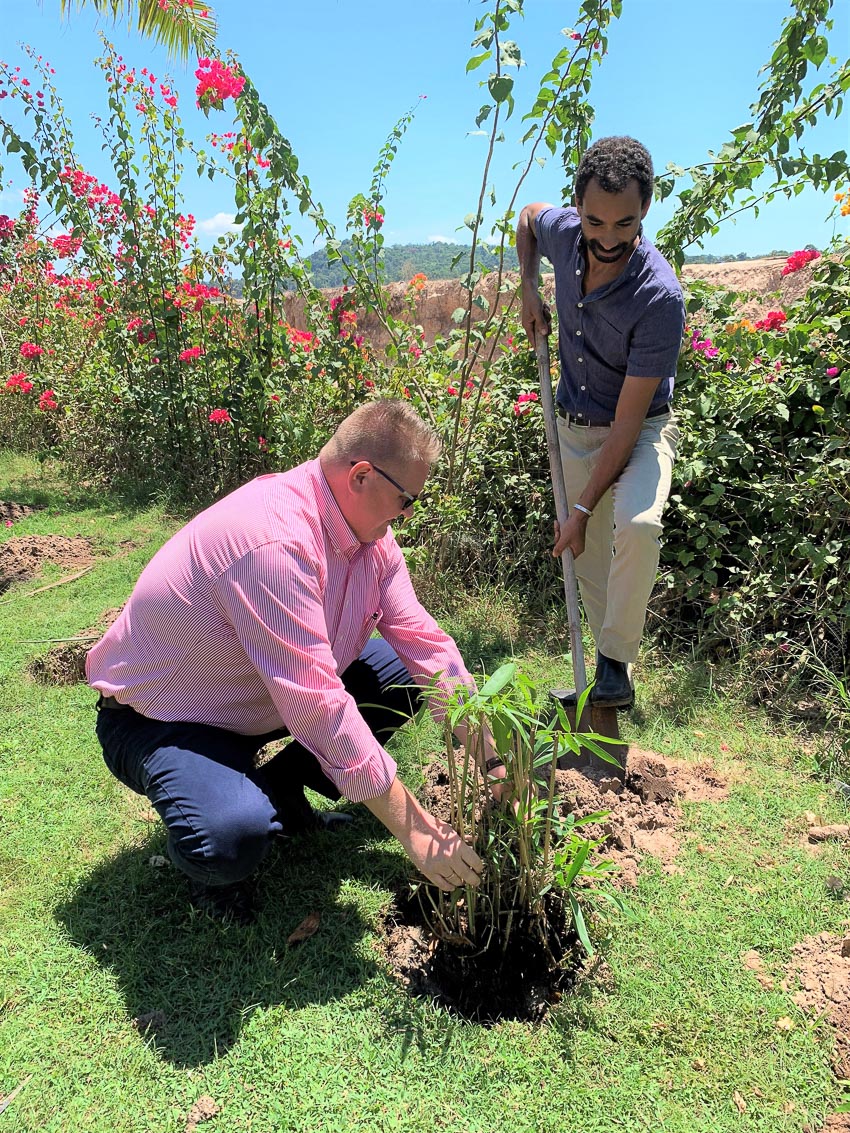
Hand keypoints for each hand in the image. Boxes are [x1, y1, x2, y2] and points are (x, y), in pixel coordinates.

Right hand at [363, 776, 482, 890]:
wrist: (414, 829)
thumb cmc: (433, 827)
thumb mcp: (451, 831)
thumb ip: (463, 839)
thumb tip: (475, 840)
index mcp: (458, 847)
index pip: (475, 862)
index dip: (479, 868)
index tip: (479, 869)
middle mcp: (451, 858)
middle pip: (468, 875)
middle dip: (474, 880)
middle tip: (476, 882)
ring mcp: (440, 867)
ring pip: (456, 881)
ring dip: (461, 882)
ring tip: (462, 881)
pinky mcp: (429, 872)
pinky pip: (442, 885)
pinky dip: (449, 887)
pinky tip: (452, 885)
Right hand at [520, 289, 551, 344]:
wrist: (531, 290)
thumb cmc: (532, 300)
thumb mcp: (537, 312)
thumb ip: (541, 323)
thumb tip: (545, 333)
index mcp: (527, 325)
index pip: (532, 339)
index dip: (537, 345)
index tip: (541, 353)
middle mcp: (530, 324)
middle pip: (542, 331)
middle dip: (546, 324)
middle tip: (546, 317)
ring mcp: (534, 319)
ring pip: (545, 324)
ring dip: (546, 316)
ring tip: (543, 308)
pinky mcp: (538, 315)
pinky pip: (545, 318)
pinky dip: (546, 312)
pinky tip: (543, 306)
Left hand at [553, 511, 587, 558]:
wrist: (578, 515)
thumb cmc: (574, 527)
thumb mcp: (564, 539)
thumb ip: (559, 548)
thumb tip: (555, 555)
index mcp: (577, 550)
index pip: (567, 557)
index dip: (561, 552)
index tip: (557, 548)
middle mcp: (577, 546)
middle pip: (563, 548)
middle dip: (558, 540)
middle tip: (558, 534)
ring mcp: (574, 540)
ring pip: (562, 540)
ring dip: (558, 533)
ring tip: (558, 527)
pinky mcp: (572, 534)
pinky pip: (563, 534)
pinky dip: (560, 530)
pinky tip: (557, 524)